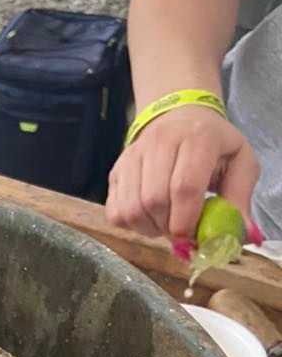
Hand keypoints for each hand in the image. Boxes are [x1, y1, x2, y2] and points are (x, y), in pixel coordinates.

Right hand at [106, 107, 259, 241]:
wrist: (180, 118)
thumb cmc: (214, 144)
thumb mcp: (241, 163)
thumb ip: (240, 199)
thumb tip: (241, 236)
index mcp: (197, 137)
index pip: (184, 186)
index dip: (186, 220)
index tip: (192, 238)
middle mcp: (159, 142)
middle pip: (154, 200)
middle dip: (167, 227)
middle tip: (181, 233)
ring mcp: (132, 156)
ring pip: (131, 209)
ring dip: (148, 228)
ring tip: (165, 224)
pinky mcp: (116, 171)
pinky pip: (115, 211)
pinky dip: (131, 225)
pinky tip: (148, 218)